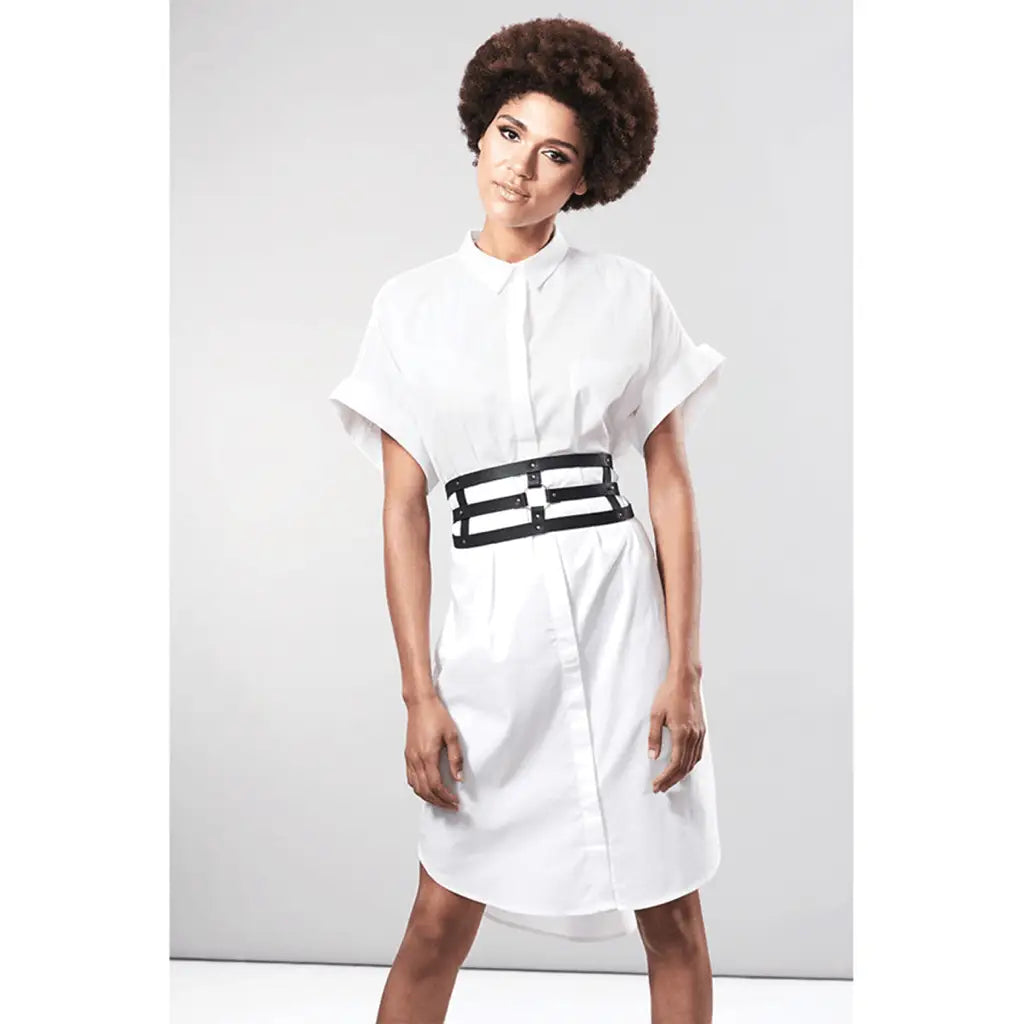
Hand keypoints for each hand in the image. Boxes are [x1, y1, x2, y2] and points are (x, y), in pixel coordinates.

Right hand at [405, 694, 463, 810]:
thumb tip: (459, 777)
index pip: (436, 785)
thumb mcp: (452, 735)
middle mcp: (416, 759)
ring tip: (440, 801)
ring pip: (416, 787)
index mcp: (428, 756)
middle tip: (450, 806)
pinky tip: (426, 789)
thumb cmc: (436, 715)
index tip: (455, 802)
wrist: (420, 703)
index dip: (446, 797)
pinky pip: (410, 778)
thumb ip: (456, 758)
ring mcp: (410, 758)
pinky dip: (418, 788)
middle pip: (425, 790)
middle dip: (439, 802)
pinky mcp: (408, 754)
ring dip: (428, 798)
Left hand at [648, 677, 705, 792]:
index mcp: (682, 733)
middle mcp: (693, 736)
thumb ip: (654, 737)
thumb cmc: (669, 694)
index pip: (674, 764)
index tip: (656, 785)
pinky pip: (698, 753)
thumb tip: (653, 756)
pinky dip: (690, 764)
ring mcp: (699, 733)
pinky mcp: (701, 730)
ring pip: (693, 761)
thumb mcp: (655, 715)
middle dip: (672, 780)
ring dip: (681, 774)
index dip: (665, 777)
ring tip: (670, 781)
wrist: (685, 680)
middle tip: (660, 788)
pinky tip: (684, 766)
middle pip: (684, 766)